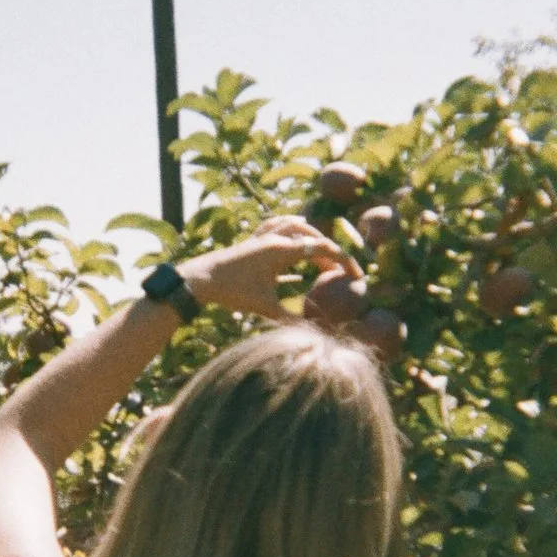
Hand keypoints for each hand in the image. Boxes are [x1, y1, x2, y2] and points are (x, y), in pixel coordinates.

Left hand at [178, 217, 356, 322]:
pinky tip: (294, 237)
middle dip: (331, 253)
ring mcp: (262, 235)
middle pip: (313, 237)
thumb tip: (317, 332)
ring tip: (322, 256)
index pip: (322, 248)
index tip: (357, 276)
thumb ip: (292, 318)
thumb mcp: (266, 307)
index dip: (343, 261)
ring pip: (296, 225)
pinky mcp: (252, 239)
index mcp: (282, 249)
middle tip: (343, 273)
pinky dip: (291, 228)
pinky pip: (276, 224)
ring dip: (312, 237)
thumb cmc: (233, 292)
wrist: (199, 279)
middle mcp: (275, 237)